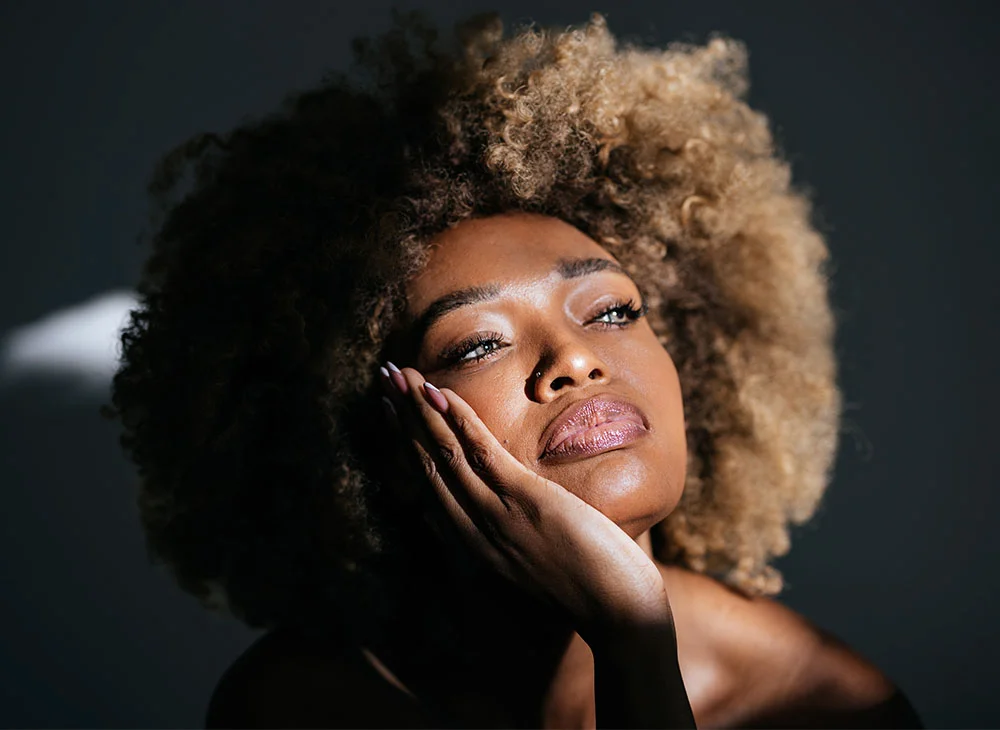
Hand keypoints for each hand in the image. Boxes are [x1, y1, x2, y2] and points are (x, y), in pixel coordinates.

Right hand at [379, 363, 672, 642]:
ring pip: (446, 456)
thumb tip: (510, 500)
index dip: (407, 445)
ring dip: (419, 411)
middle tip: (385, 379)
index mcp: (476, 544)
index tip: (392, 413)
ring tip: (399, 376)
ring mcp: (497, 517)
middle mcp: (475, 532)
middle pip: (428, 466)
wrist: (618, 614)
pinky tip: (439, 395)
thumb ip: (514, 531)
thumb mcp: (537, 558)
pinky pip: (482, 456)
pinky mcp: (525, 502)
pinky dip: (457, 423)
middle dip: (403, 419)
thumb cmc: (588, 587)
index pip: (430, 487)